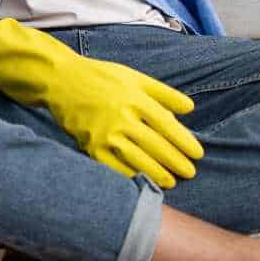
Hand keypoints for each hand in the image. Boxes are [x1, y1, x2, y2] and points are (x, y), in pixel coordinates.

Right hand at [0, 18, 203, 187]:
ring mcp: (104, 133)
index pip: (167, 125)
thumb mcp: (135, 77)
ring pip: (138, 160)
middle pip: (156, 145)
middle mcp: (121, 117)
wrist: (61, 81)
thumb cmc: (101, 77)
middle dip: (176, 162)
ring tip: (171, 181)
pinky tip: (142, 183)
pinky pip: (114, 167)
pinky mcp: (90, 146)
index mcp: (135, 98)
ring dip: (157, 173)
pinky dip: (130, 176)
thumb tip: (190, 109)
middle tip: (190, 172)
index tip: (197, 153)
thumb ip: (163, 93)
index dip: (185, 142)